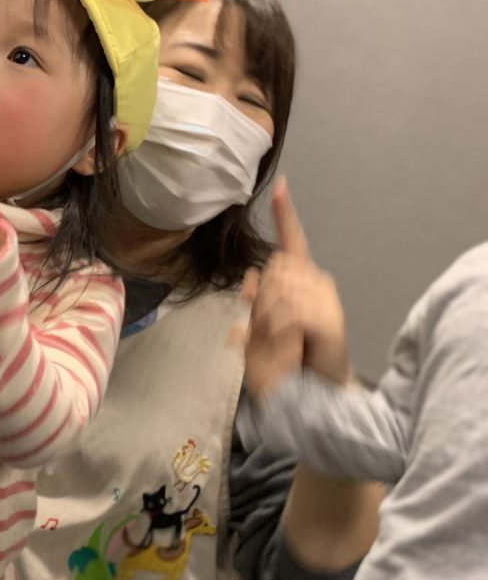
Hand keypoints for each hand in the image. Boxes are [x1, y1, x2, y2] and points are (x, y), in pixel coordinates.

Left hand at [237, 177, 350, 398]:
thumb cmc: (288, 361)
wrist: (311, 393)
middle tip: (268, 332)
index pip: (291, 243)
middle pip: (273, 269)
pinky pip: (290, 312)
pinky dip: (278, 327)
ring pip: (278, 291)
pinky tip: (285, 340)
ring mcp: (325, 301)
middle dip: (259, 301)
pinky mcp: (330, 322)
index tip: (280, 186)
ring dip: (267, 318)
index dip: (285, 215)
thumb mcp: (262, 330)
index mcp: (300, 281)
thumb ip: (257, 303)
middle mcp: (316, 283)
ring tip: (278, 341)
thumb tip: (249, 277)